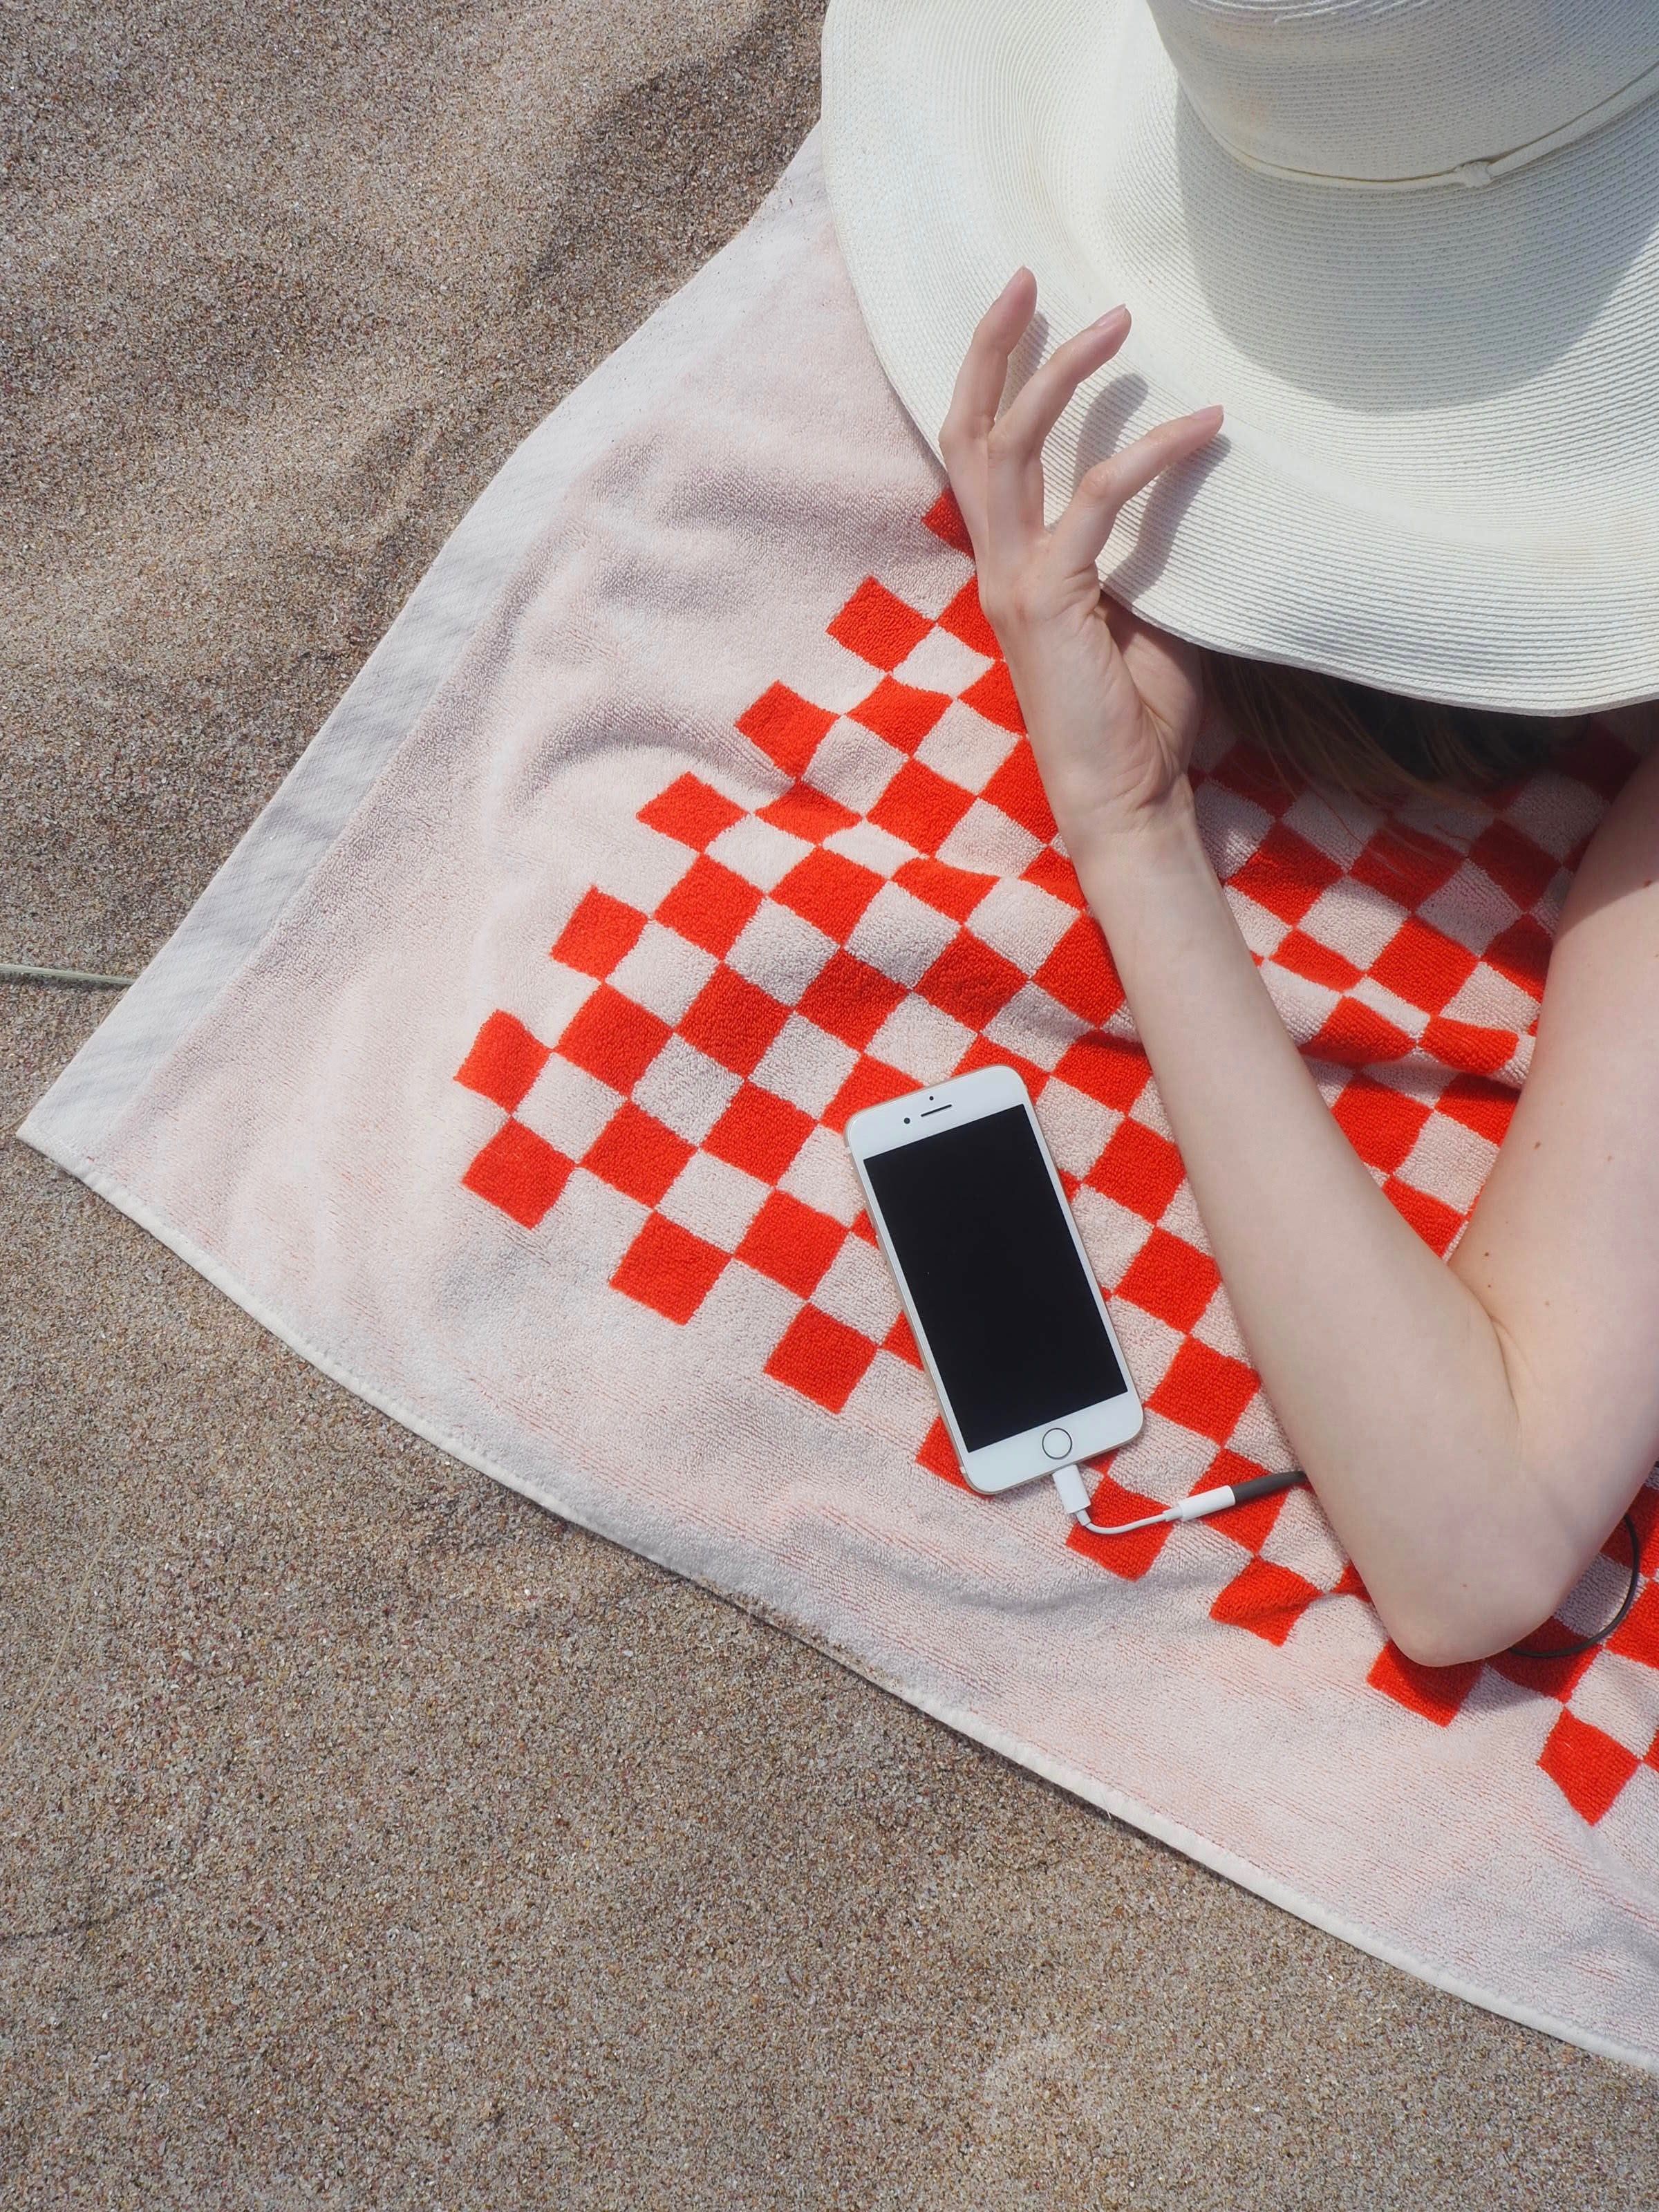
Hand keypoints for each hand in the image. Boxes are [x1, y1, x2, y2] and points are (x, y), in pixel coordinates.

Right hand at [939, 268, 1223, 860]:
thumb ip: (1158, 543)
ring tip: (1118, 318)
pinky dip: (1151, 453)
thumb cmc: (1140, 717)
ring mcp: (1016, 580)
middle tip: (1028, 271)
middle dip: (993, 346)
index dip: (991, 374)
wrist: (1126, 797)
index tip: (1028, 306)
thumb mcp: (1153, 609)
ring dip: (1061, 374)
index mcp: (1013, 564)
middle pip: (971, 430)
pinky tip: (1204, 426)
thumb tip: (1200, 471)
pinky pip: (1097, 501)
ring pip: (1014, 448)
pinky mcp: (1051, 599)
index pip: (982, 452)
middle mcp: (999, 564)